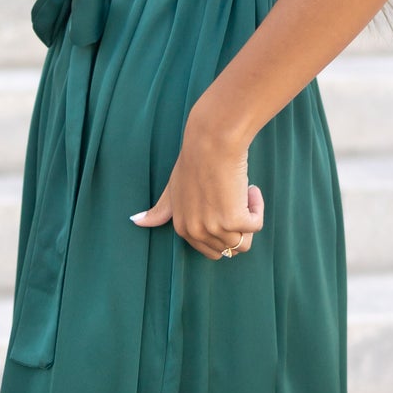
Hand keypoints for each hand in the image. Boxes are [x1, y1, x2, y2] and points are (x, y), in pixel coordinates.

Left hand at [130, 119, 263, 261]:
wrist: (212, 143)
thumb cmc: (194, 161)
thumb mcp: (172, 189)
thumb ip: (159, 211)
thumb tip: (136, 221)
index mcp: (182, 229)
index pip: (211, 250)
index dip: (223, 228)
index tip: (222, 201)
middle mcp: (196, 232)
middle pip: (229, 249)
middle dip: (237, 227)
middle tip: (233, 198)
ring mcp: (214, 228)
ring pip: (243, 242)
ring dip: (248, 215)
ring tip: (239, 191)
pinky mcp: (234, 221)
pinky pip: (255, 226)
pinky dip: (257, 207)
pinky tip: (248, 188)